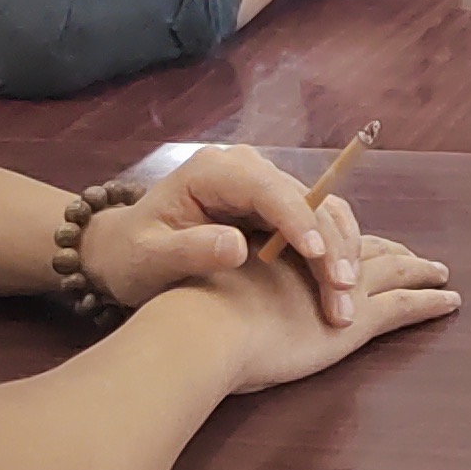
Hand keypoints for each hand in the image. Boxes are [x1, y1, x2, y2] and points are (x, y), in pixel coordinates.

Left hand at [80, 142, 366, 325]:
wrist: (125, 253)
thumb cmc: (131, 256)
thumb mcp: (149, 259)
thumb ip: (189, 250)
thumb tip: (237, 247)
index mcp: (213, 172)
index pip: (268, 189)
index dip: (297, 219)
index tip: (317, 255)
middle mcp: (246, 170)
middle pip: (304, 200)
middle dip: (329, 245)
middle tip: (343, 293)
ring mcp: (265, 187)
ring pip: (321, 212)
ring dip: (340, 253)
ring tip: (346, 299)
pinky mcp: (276, 208)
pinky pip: (317, 224)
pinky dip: (333, 254)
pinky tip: (339, 288)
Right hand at [146, 230, 456, 396]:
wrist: (203, 330)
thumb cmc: (192, 315)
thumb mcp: (210, 290)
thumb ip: (229, 287)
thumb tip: (227, 293)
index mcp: (283, 248)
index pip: (324, 238)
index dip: (347, 238)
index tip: (365, 240)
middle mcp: (317, 260)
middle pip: (366, 248)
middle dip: (391, 251)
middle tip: (415, 256)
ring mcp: (339, 287)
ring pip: (394, 271)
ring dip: (420, 271)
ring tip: (442, 276)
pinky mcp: (354, 319)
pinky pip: (404, 306)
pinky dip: (429, 302)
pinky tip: (450, 302)